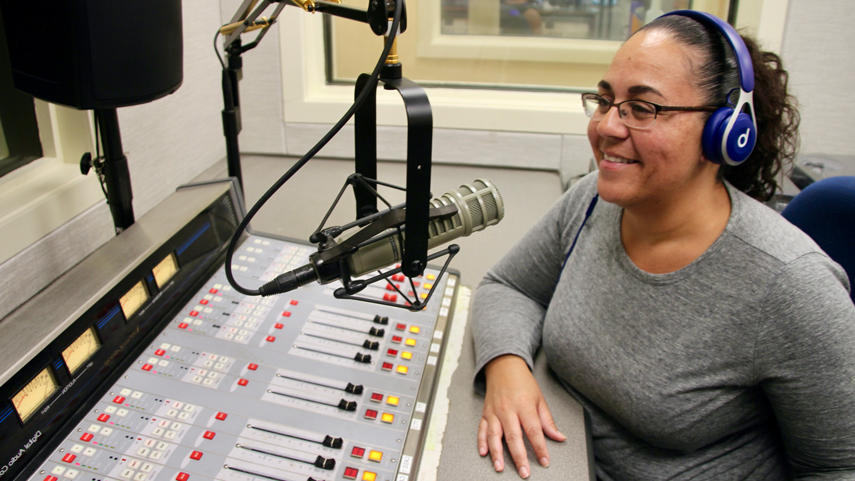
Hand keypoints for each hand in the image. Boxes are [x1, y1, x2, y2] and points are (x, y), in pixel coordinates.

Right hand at [478, 354, 565, 478]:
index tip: (544, 460)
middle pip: (513, 436)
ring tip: (500, 467)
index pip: (534, 430)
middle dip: (519, 457)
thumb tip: (559, 437)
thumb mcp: (539, 399)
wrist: (504, 366)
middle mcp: (508, 409)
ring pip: (494, 435)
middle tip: (524, 471)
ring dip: (497, 453)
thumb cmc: (522, 382)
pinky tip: (484, 453)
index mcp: (524, 405)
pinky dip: (481, 442)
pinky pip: (482, 429)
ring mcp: (495, 412)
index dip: (540, 448)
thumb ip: (548, 421)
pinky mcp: (485, 413)